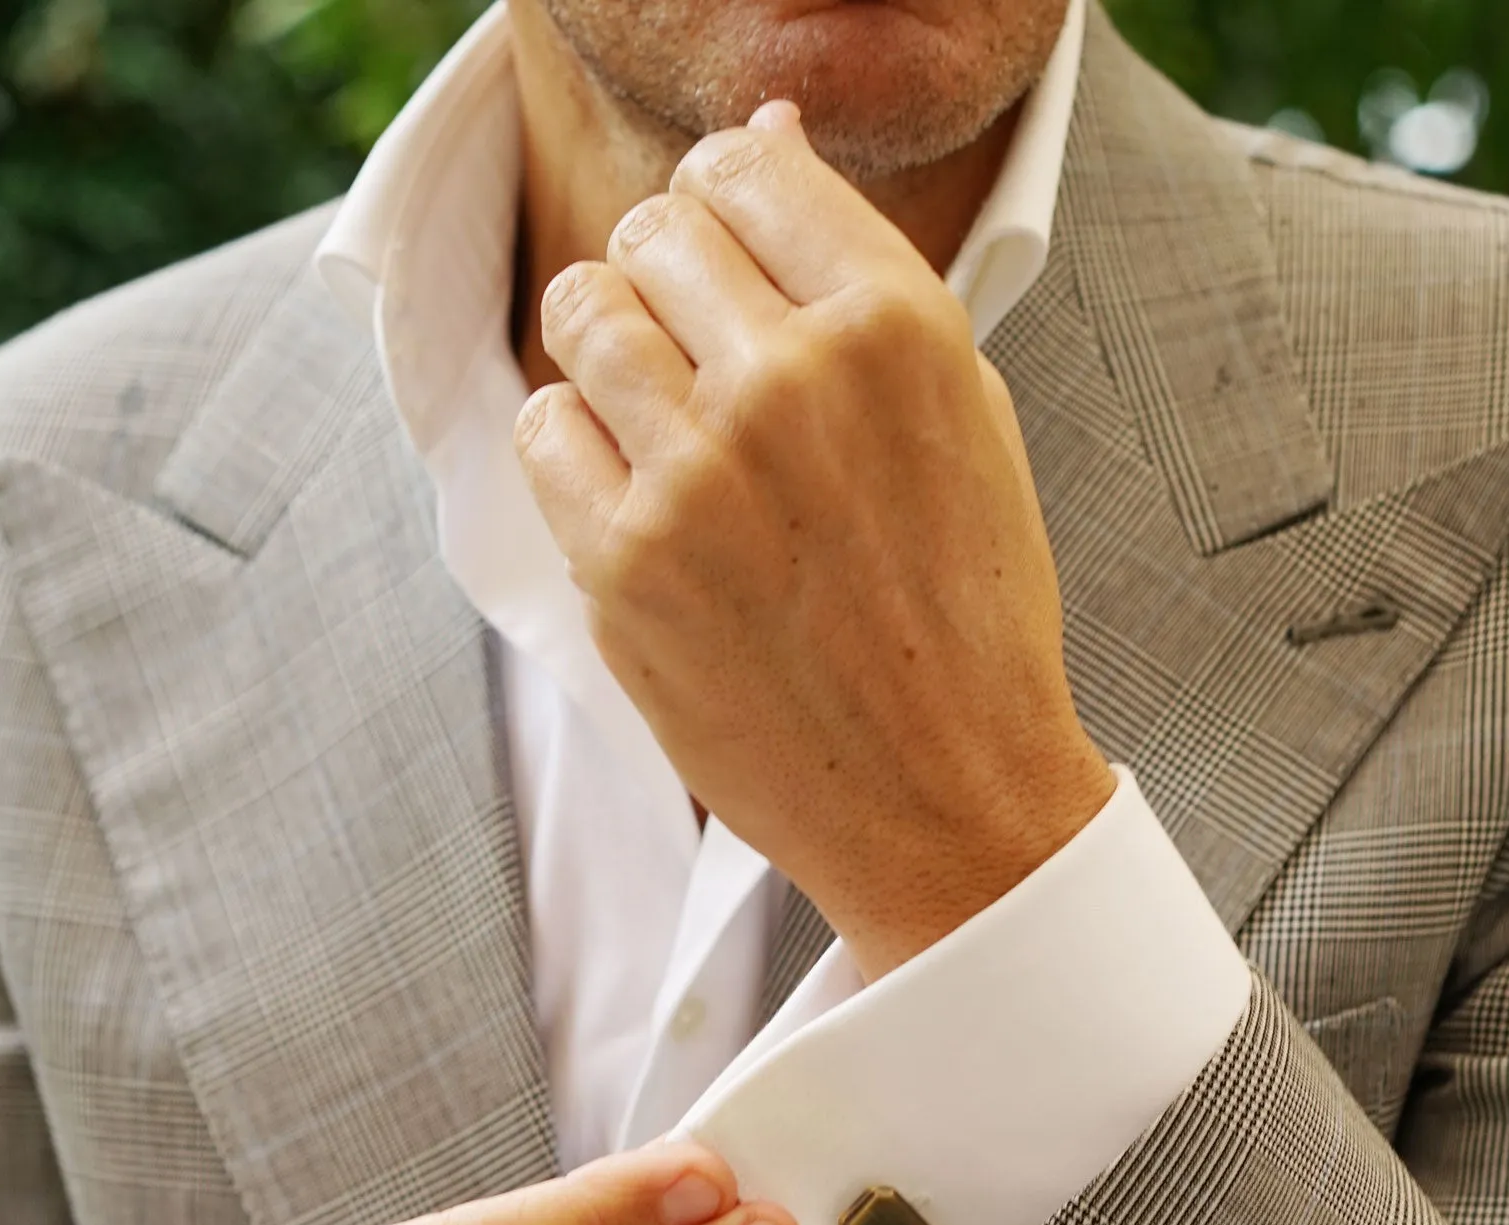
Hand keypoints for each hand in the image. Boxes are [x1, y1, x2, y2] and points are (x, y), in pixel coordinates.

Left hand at [515, 105, 1114, 980]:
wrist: (948, 802)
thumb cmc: (965, 615)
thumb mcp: (963, 416)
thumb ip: (856, 275)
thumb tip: (763, 138)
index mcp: (894, 327)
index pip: (746, 169)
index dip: (726, 206)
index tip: (732, 264)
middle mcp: (789, 383)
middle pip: (653, 233)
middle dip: (667, 279)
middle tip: (702, 359)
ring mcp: (695, 478)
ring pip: (582, 313)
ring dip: (610, 348)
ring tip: (662, 421)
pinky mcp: (623, 568)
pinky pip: (543, 432)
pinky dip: (575, 449)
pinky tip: (640, 498)